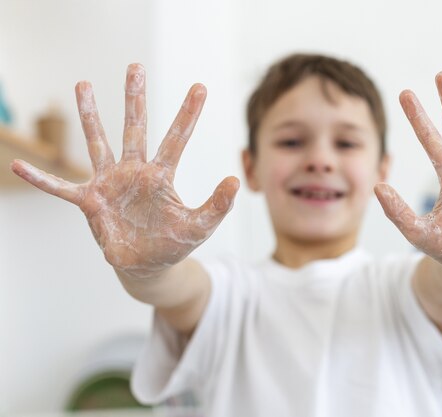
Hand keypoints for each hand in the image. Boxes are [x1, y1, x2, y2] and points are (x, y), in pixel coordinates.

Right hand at [11, 64, 238, 278]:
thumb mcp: (198, 226)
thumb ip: (217, 206)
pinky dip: (42, 178)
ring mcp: (110, 184)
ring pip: (98, 143)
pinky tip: (17, 164)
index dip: (188, 113)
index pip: (176, 138)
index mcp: (161, 176)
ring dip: (90, 116)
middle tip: (135, 66)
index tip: (200, 87)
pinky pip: (61, 188)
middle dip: (134, 98)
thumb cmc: (172, 244)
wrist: (147, 266)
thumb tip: (235, 180)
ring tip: (82, 84)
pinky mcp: (90, 202)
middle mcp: (134, 172)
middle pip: (135, 128)